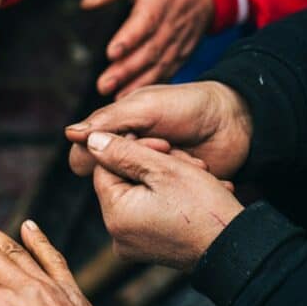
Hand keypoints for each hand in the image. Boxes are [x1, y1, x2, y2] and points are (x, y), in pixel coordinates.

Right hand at [66, 81, 252, 178]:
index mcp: (115, 130)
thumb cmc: (189, 105)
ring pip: (137, 190)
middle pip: (112, 174)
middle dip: (141, 166)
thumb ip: (109, 120)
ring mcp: (148, 174)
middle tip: (168, 148)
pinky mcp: (168, 191)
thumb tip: (70, 134)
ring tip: (191, 159)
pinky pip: (161, 200)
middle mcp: (127, 154)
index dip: (106, 155)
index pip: (88, 153)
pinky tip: (201, 174)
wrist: (236, 121)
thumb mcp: (146, 106)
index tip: (135, 149)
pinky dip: (180, 190)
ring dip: (164, 176)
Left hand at [82, 0, 213, 96]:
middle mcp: (171, 23)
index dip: (129, 39)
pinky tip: (131, 96)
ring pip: (158, 65)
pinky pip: (167, 71)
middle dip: (126, 70)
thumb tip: (86, 2)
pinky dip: (150, 85)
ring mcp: (179, 41)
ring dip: (136, 82)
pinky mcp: (182, 53)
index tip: (111, 53)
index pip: (145, 22)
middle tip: (103, 85)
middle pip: (149, 50)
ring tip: (115, 96)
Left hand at [87, 132, 243, 268]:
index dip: (131, 150)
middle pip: (125, 183)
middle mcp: (117, 236)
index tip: (162, 144)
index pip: (106, 168)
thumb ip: (123, 152)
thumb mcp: (163, 169)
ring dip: (169, 180)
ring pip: (142, 196)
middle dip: (155, 166)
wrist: (237, 247)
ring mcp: (133, 245)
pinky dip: (172, 200)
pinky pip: (152, 214)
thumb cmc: (203, 207)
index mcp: (114, 215)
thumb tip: (91, 141)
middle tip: (189, 161)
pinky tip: (199, 192)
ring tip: (200, 176)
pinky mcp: (150, 250)